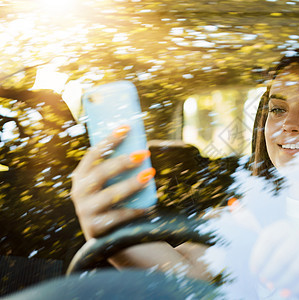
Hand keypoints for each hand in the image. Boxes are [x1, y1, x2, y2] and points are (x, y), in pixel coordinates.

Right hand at [71, 125, 154, 239]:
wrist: (106, 237)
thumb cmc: (111, 203)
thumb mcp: (108, 184)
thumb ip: (117, 169)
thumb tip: (142, 148)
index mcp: (81, 176)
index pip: (93, 154)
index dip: (109, 140)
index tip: (126, 127)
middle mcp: (79, 192)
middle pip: (101, 173)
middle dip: (123, 162)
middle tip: (144, 153)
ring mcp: (86, 210)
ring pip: (111, 194)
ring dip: (131, 183)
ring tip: (149, 174)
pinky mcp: (95, 227)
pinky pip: (119, 216)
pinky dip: (135, 211)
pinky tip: (150, 207)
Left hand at [249, 220, 298, 296]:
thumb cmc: (280, 253)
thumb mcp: (268, 245)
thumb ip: (254, 241)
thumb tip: (244, 237)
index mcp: (283, 227)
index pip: (269, 240)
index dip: (259, 258)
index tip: (254, 272)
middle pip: (282, 257)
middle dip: (270, 273)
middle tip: (264, 282)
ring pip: (295, 270)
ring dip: (281, 282)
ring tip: (274, 286)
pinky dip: (295, 288)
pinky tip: (286, 292)